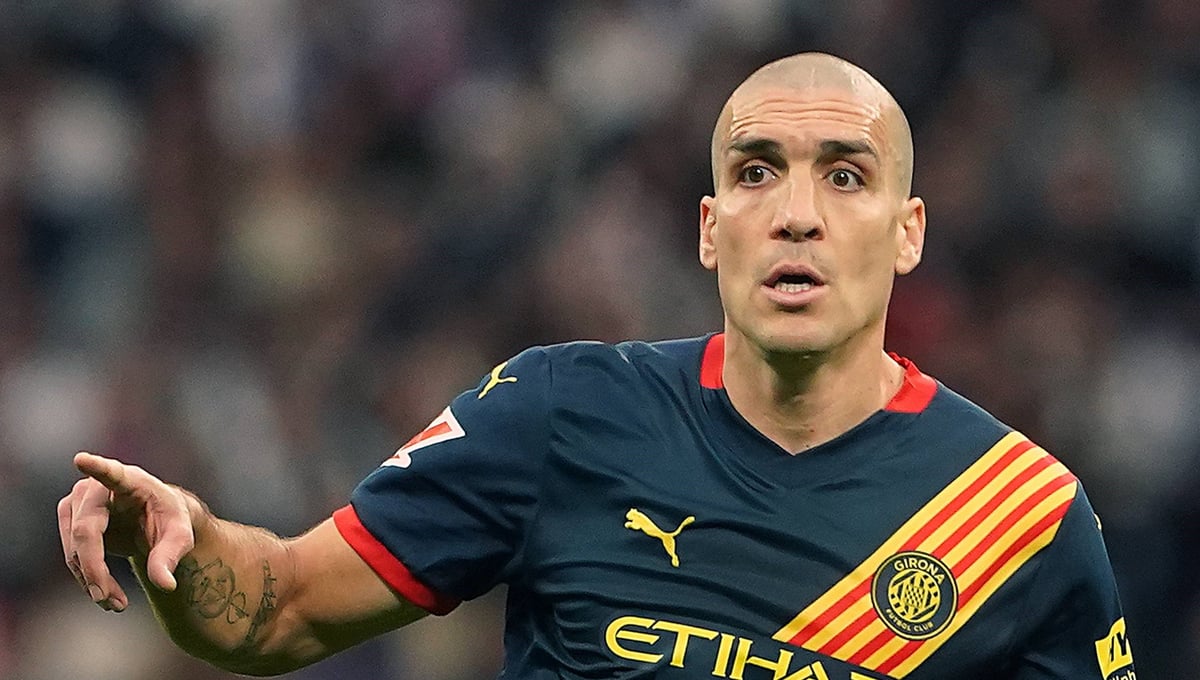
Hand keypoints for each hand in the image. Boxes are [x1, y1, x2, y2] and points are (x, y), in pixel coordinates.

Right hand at [58, 452, 196, 611]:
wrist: (156, 521)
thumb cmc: (171, 520)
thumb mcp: (181, 536)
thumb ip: (171, 557)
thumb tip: (166, 584)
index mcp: (131, 481)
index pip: (112, 473)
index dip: (97, 467)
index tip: (82, 460)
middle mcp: (97, 487)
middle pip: (85, 531)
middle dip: (95, 569)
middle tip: (111, 602)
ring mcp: (78, 502)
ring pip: (73, 548)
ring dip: (91, 580)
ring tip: (117, 604)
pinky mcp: (69, 519)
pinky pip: (72, 555)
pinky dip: (88, 578)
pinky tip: (107, 595)